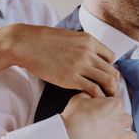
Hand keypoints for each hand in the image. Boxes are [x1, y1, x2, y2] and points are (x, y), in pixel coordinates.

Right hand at [0, 24, 118, 97]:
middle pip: (112, 71)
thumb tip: (87, 55)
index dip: (108, 68)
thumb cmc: (43, 41)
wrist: (26, 44)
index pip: (111, 57)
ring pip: (107, 81)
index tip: (101, 76)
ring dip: (109, 91)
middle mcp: (88, 52)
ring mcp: (80, 65)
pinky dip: (97, 97)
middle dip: (112, 83)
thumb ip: (81, 46)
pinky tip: (92, 101)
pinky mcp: (71, 78)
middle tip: (108, 92)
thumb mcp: (68, 37)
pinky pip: (94, 90)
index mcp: (89, 40)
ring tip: (105, 100)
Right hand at [61, 93, 136, 138]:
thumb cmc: (74, 117)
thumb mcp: (78, 99)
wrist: (71, 137)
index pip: (118, 104)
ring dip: (126, 138)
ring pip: (133, 137)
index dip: (110, 108)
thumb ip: (88, 96)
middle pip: (127, 120)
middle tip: (108, 126)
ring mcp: (120, 137)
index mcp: (114, 105)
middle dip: (120, 123)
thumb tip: (90, 97)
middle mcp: (121, 120)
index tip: (103, 112)